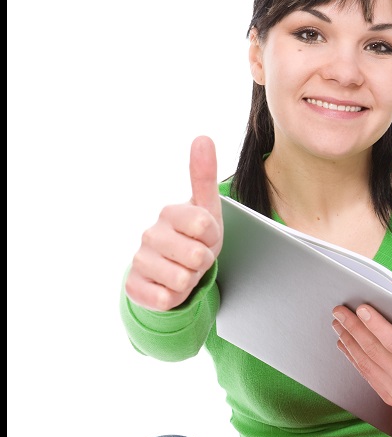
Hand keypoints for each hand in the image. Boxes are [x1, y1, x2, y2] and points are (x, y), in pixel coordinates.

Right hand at [124, 136, 223, 310]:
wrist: (173, 274)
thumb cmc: (194, 240)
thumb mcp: (207, 210)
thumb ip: (204, 176)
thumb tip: (202, 137)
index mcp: (170, 213)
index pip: (203, 225)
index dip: (212, 238)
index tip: (206, 237)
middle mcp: (151, 233)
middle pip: (197, 256)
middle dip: (204, 263)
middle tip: (196, 258)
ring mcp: (140, 260)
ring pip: (182, 279)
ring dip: (190, 281)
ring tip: (184, 272)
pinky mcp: (133, 286)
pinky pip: (165, 299)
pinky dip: (174, 298)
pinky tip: (169, 288)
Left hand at [331, 302, 391, 418]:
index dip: (376, 325)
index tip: (362, 309)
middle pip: (373, 350)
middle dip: (353, 328)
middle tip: (340, 311)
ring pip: (365, 363)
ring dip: (349, 341)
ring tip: (338, 324)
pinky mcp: (388, 396)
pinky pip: (366, 375)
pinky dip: (353, 358)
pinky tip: (345, 345)